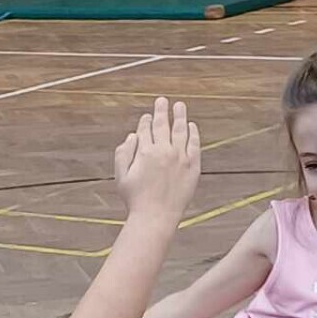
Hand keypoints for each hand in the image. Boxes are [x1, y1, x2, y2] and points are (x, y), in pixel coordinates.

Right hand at [114, 97, 201, 226]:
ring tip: (180, 106)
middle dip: (161, 111)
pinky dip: (193, 133)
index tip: (146, 117)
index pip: (145, 130)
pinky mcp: (192, 166)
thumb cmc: (136, 200)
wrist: (156, 217)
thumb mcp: (121, 177)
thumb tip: (132, 135)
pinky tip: (192, 126)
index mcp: (145, 152)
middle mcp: (164, 151)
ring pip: (180, 130)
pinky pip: (194, 144)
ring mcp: (180, 157)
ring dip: (180, 116)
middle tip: (162, 100)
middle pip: (163, 125)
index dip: (145, 121)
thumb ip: (123, 154)